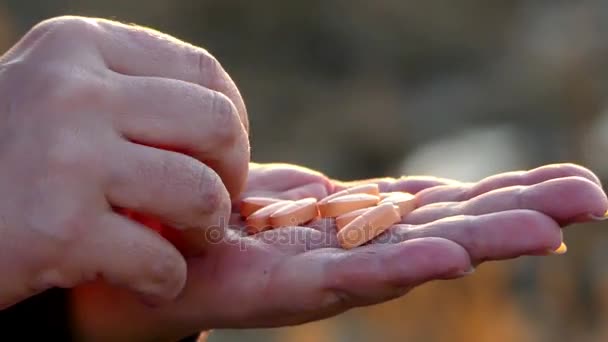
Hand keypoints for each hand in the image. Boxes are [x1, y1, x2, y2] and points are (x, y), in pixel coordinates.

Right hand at [0, 16, 248, 308]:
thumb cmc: (7, 156)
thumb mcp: (59, 96)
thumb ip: (132, 96)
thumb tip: (228, 125)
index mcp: (79, 46)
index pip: (204, 74)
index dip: (233, 123)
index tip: (217, 159)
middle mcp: (72, 90)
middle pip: (218, 125)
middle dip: (230, 176)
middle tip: (204, 205)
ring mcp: (64, 157)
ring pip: (200, 193)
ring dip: (203, 233)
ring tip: (180, 246)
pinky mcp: (55, 230)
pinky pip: (160, 262)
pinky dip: (165, 281)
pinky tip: (147, 282)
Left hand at [70, 163, 606, 340]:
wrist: (145, 268)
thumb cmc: (218, 231)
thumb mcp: (286, 204)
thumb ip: (335, 204)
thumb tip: (390, 195)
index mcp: (354, 229)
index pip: (438, 208)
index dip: (501, 196)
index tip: (567, 184)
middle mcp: (347, 254)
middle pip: (440, 230)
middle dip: (513, 215)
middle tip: (590, 197)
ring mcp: (316, 275)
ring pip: (408, 256)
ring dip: (478, 240)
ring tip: (547, 226)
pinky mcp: (272, 292)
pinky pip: (343, 278)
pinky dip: (398, 268)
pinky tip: (449, 258)